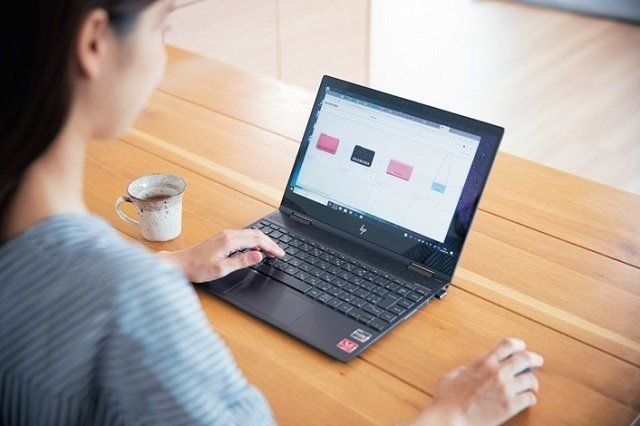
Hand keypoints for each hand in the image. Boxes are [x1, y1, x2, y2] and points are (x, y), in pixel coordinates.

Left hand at [158, 229, 284, 282]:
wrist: (179, 264)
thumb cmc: (196, 268)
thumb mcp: (221, 269)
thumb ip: (241, 261)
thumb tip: (258, 255)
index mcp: (230, 240)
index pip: (257, 240)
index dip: (271, 246)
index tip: (280, 253)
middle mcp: (228, 234)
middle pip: (255, 234)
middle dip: (270, 243)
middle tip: (279, 253)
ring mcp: (224, 235)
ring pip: (249, 234)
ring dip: (262, 241)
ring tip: (271, 252)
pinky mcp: (221, 238)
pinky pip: (242, 236)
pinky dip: (253, 242)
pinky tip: (254, 250)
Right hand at [412, 338, 542, 425]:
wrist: (451, 418)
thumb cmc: (447, 400)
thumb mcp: (451, 376)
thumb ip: (463, 370)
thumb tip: (468, 370)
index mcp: (483, 362)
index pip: (507, 345)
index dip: (518, 344)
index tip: (521, 347)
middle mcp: (497, 372)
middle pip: (525, 358)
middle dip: (534, 359)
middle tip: (537, 361)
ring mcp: (505, 389)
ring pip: (531, 379)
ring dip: (533, 382)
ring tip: (532, 385)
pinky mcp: (510, 406)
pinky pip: (530, 398)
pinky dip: (531, 398)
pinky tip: (528, 399)